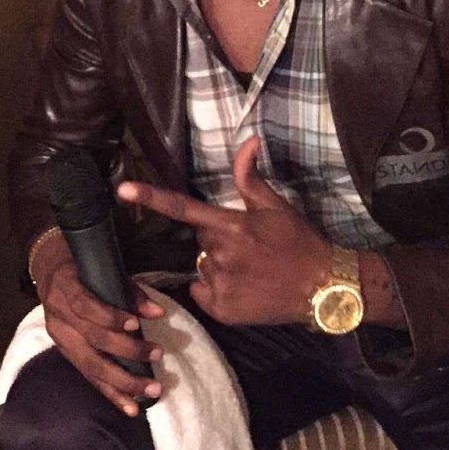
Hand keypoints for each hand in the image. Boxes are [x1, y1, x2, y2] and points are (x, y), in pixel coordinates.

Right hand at [32, 234, 164, 416]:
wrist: (49, 276)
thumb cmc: (82, 270)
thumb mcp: (102, 271)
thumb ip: (129, 292)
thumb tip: (157, 312)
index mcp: (65, 290)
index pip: (86, 307)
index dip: (110, 317)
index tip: (137, 324)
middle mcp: (59, 318)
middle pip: (91, 340)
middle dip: (126, 351)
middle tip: (157, 354)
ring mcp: (60, 339)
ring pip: (90, 365)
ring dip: (123, 381)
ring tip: (150, 390)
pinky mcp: (66, 354)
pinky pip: (89, 377)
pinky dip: (111, 394)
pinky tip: (131, 407)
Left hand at [116, 136, 330, 326]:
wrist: (325, 289)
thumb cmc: (300, 243)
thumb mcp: (276, 206)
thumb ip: (250, 177)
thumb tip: (248, 139)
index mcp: (232, 226)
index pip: (183, 209)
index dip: (151, 197)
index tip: (123, 189)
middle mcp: (221, 255)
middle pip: (200, 239)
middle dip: (217, 239)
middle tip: (249, 246)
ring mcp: (220, 284)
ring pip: (203, 265)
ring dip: (219, 265)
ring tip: (251, 270)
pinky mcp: (221, 310)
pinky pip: (203, 292)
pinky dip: (216, 290)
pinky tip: (244, 289)